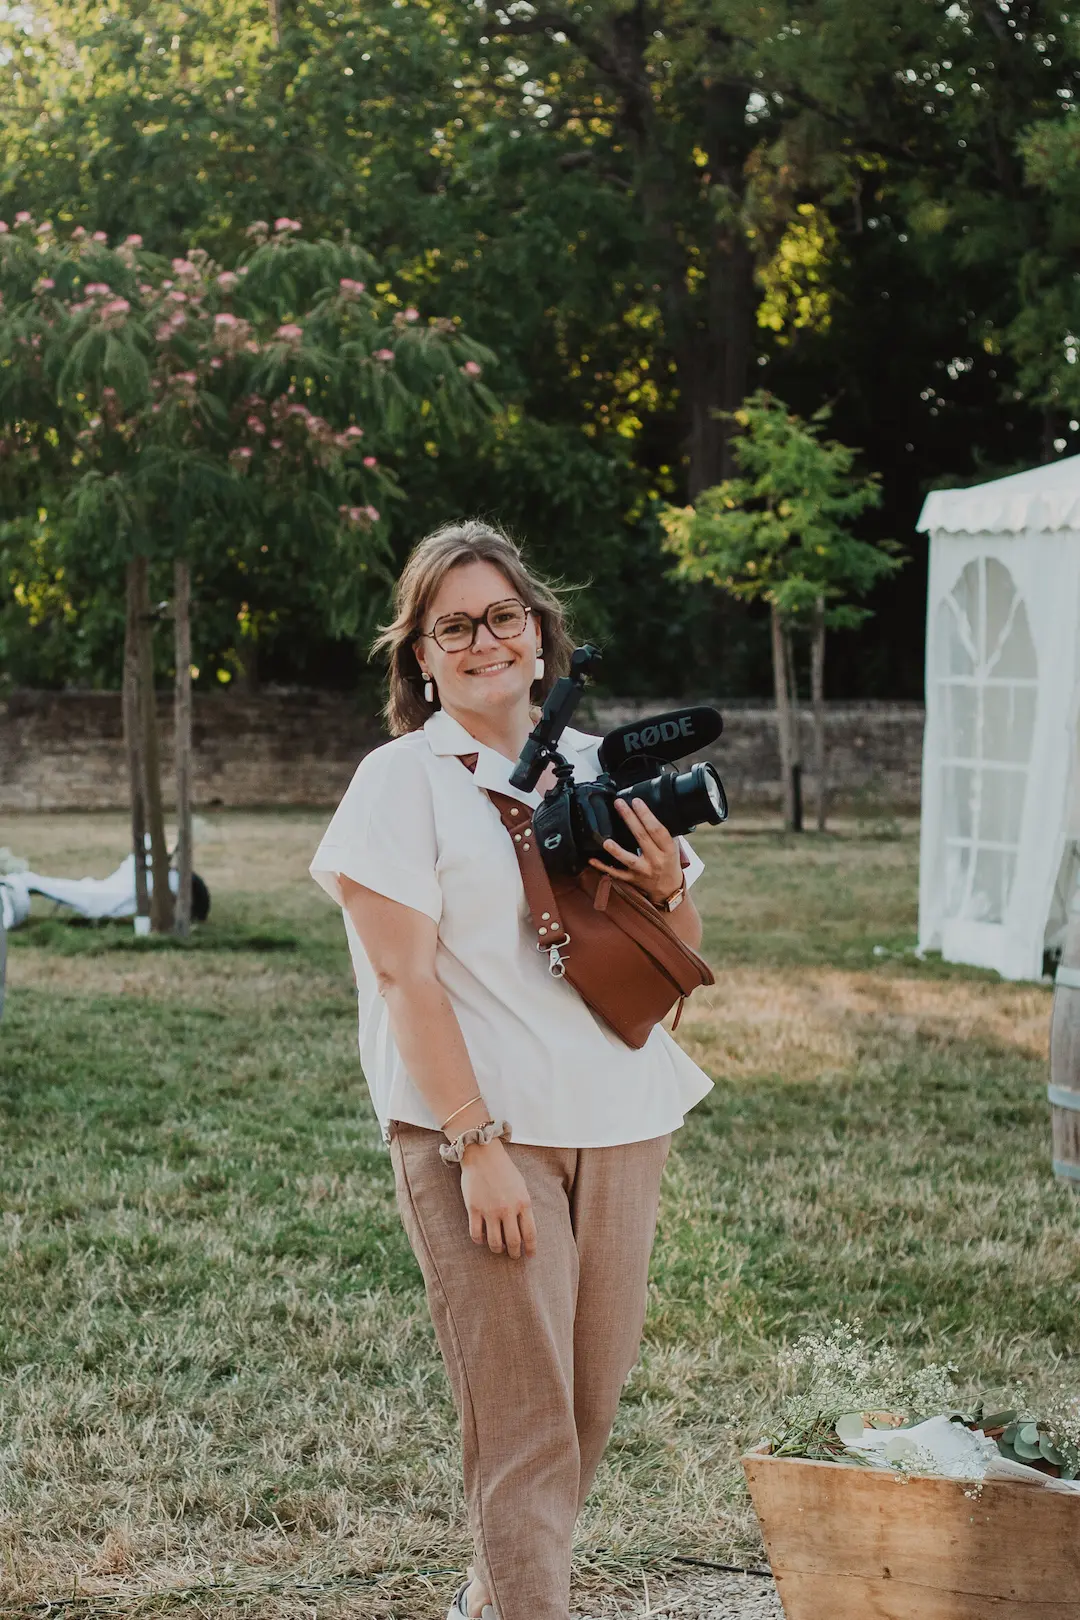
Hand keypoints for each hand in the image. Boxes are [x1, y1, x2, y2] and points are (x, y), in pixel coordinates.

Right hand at [459, 1139, 536, 1258]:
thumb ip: (523, 1206)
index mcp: (523, 1203)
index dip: (531, 1248)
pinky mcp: (474, 1209)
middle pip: (514, 1241)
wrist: (483, 1155)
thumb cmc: (504, 1170)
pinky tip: (481, 1239)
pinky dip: (479, 1240)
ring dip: (498, 1250)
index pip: (530, 1234)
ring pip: (495, 1242)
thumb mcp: (521, 1186)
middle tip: (514, 1256)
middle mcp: (508, 1209)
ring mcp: (490, 1210)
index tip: (530, 1255)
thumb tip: (525, 1227)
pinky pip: (476, 1234)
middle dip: (515, 1253)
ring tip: (498, 1249)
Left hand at [588, 797, 682, 905]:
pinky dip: (603, 867)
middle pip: (642, 838)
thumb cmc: (670, 863)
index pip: (657, 830)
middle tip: (619, 804)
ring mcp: (643, 871)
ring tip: (606, 841)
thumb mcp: (673, 846)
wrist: (669, 889)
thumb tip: (649, 811)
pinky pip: (616, 873)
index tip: (636, 802)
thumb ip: (662, 833)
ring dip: (617, 851)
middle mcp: (656, 860)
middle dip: (630, 819)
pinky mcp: (632, 879)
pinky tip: (592, 860)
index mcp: (668, 850)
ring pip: (629, 860)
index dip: (647, 815)